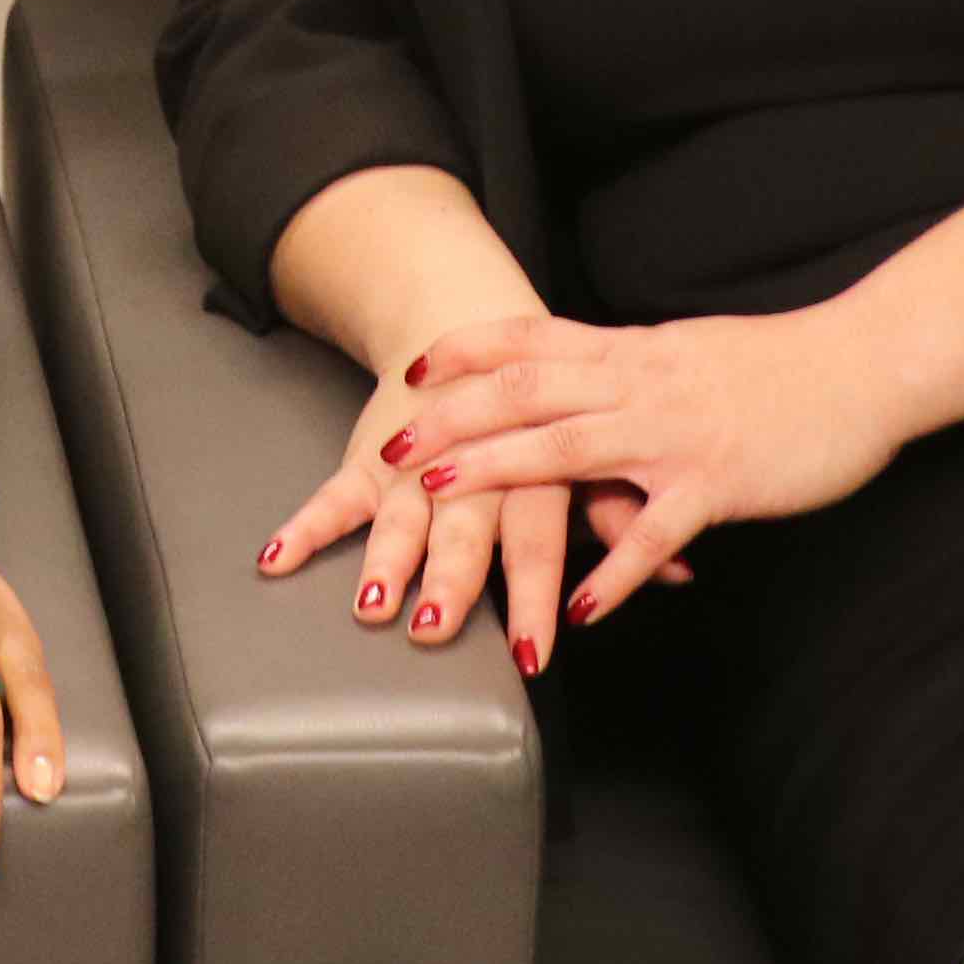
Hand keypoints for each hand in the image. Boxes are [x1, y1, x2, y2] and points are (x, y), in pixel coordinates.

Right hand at [257, 354, 687, 680]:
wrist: (466, 310)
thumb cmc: (538, 397)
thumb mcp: (591, 448)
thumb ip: (626, 516)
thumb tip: (687, 573)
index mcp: (539, 467)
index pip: (541, 541)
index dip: (539, 598)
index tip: (536, 653)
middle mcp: (476, 466)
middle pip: (466, 528)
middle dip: (452, 579)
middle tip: (436, 627)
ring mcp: (417, 457)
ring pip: (401, 509)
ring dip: (387, 557)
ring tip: (371, 602)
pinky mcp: (373, 450)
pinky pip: (334, 490)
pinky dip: (306, 523)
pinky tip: (276, 559)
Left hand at [387, 307, 905, 622]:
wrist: (863, 366)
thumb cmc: (778, 366)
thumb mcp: (686, 353)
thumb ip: (630, 369)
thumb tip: (583, 379)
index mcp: (631, 351)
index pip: (530, 338)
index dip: (466, 351)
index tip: (411, 368)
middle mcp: (640, 383)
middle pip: (525, 390)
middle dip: (450, 418)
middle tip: (388, 446)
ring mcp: (675, 432)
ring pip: (568, 447)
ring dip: (496, 473)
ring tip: (438, 500)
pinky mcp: (717, 482)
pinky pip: (655, 531)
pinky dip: (615, 571)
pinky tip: (581, 609)